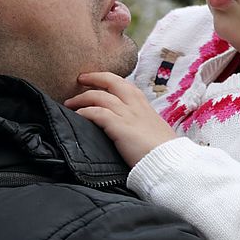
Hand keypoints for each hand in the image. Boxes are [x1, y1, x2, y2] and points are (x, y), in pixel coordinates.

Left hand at [64, 72, 178, 166]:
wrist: (169, 162)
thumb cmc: (163, 151)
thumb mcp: (153, 130)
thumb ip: (141, 124)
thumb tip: (131, 128)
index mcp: (144, 105)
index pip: (124, 84)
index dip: (109, 80)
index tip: (97, 81)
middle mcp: (135, 105)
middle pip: (112, 81)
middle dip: (94, 77)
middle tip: (80, 79)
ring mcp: (127, 115)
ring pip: (99, 96)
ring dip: (81, 97)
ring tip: (69, 103)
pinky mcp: (119, 127)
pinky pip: (97, 113)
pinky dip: (84, 112)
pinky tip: (77, 116)